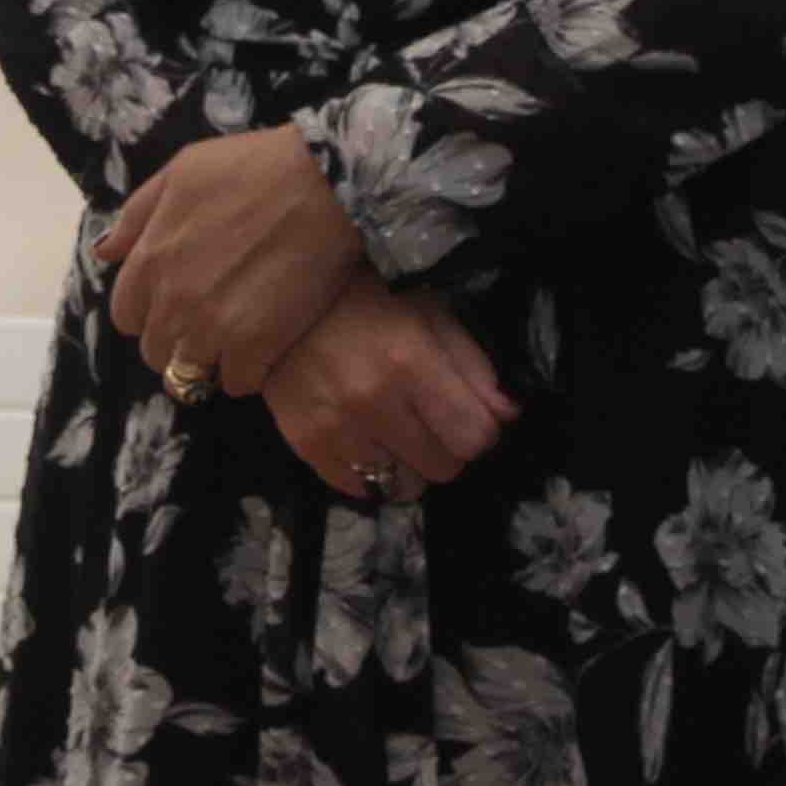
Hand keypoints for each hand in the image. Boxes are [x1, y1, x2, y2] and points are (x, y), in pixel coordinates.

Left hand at [95, 124, 360, 398]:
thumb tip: (105, 252)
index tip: (175, 303)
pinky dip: (248, 371)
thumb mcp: (180, 172)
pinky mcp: (256, 346)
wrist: (322, 184)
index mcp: (150, 260)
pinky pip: (238, 382)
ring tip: (237, 339)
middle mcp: (172, 300)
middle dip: (177, 339)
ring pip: (191, 372)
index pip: (126, 315)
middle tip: (209, 322)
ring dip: (210, 359)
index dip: (149, 312)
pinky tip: (265, 347)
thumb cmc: (252, 167)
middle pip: (155, 350)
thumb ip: (137, 215)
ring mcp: (212, 327)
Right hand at [262, 275, 517, 502]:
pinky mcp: (305, 443)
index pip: (475, 437)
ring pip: (403, 487)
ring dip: (408, 465)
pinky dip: (368, 471)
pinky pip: (358, 488)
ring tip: (394, 432)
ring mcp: (335, 427)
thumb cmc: (365, 297)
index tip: (465, 414)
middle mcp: (373, 401)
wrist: (277, 299)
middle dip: (445, 447)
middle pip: (444, 468)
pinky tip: (363, 439)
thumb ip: (473, 364)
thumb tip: (507, 416)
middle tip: (427, 420)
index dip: (480, 429)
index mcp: (411, 362)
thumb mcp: (430, 312)